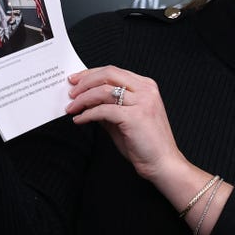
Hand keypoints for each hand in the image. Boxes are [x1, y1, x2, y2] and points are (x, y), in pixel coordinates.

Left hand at [66, 66, 186, 182]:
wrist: (163, 163)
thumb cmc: (146, 144)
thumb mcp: (125, 119)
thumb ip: (109, 107)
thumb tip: (87, 101)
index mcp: (146, 87)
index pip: (114, 71)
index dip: (91, 74)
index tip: (76, 80)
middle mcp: (146, 90)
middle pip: (108, 74)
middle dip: (85, 81)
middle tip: (71, 92)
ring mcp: (142, 102)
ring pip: (104, 90)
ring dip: (83, 99)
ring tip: (72, 108)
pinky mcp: (135, 116)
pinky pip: (104, 110)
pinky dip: (88, 114)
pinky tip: (80, 120)